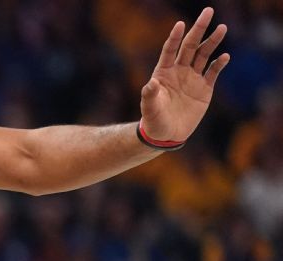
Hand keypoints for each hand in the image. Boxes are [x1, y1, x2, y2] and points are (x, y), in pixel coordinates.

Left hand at [140, 7, 228, 141]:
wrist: (166, 135)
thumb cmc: (154, 120)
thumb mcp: (149, 108)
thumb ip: (150, 95)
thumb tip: (150, 84)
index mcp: (164, 72)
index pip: (170, 50)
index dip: (175, 37)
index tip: (180, 24)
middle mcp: (179, 71)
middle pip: (191, 46)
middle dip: (199, 29)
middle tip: (208, 12)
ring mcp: (193, 78)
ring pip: (204, 55)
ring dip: (213, 41)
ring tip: (222, 28)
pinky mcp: (204, 88)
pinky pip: (213, 72)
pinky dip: (219, 63)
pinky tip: (225, 55)